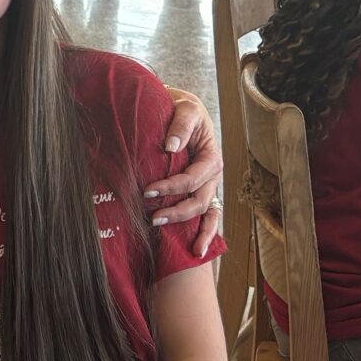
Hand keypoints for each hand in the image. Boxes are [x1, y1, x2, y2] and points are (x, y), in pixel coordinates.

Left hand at [145, 89, 224, 245]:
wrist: (178, 110)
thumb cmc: (180, 109)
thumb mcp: (185, 108)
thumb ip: (180, 126)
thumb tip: (170, 147)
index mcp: (211, 156)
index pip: (193, 178)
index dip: (172, 187)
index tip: (147, 191)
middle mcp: (212, 175)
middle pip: (199, 201)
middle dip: (176, 211)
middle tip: (152, 217)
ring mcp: (209, 187)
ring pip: (203, 213)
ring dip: (185, 225)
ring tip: (161, 229)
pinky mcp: (202, 194)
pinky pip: (209, 218)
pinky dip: (206, 235)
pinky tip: (197, 252)